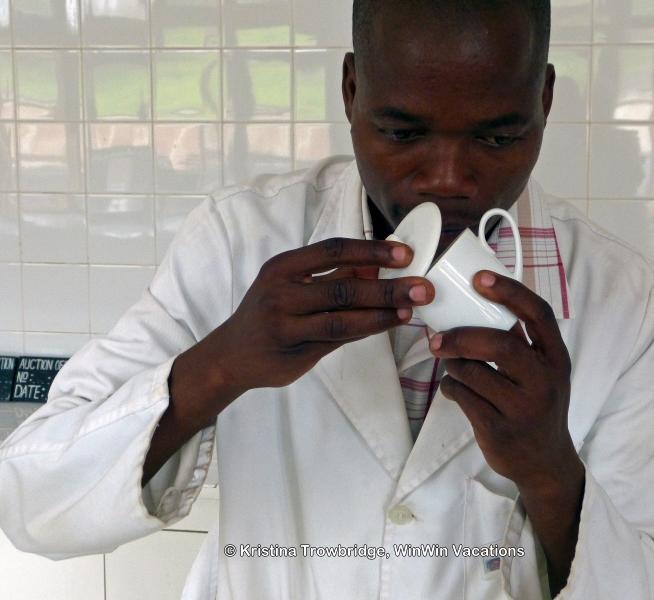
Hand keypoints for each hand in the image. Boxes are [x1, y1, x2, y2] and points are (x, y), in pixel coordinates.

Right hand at [211, 237, 433, 393]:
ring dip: (382, 313)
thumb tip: (378, 265)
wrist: (231, 356)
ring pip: (343, 318)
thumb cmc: (268, 314)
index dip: (372, 250)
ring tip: (411, 309)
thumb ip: (333, 276)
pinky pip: (338, 339)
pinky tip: (388, 324)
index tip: (405, 254)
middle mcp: (281, 292)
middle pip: (344, 286)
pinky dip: (367, 330)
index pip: (333, 250)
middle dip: (389, 287)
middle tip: (423, 287)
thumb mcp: (291, 284)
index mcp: (283, 266)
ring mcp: (286, 323)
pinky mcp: (294, 351)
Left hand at [428, 270, 582, 593]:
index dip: (509, 292)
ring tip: (450, 363)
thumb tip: (481, 298)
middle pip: (501, 344)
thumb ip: (522, 341)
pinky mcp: (499, 429)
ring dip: (452, 364)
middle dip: (462, 336)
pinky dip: (450, 387)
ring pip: (473, 372)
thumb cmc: (538, 405)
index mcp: (556, 358)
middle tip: (437, 337)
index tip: (479, 277)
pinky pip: (461, 396)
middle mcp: (545, 381)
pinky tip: (454, 387)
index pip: (538, 315)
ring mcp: (523, 408)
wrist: (546, 463)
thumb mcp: (544, 372)